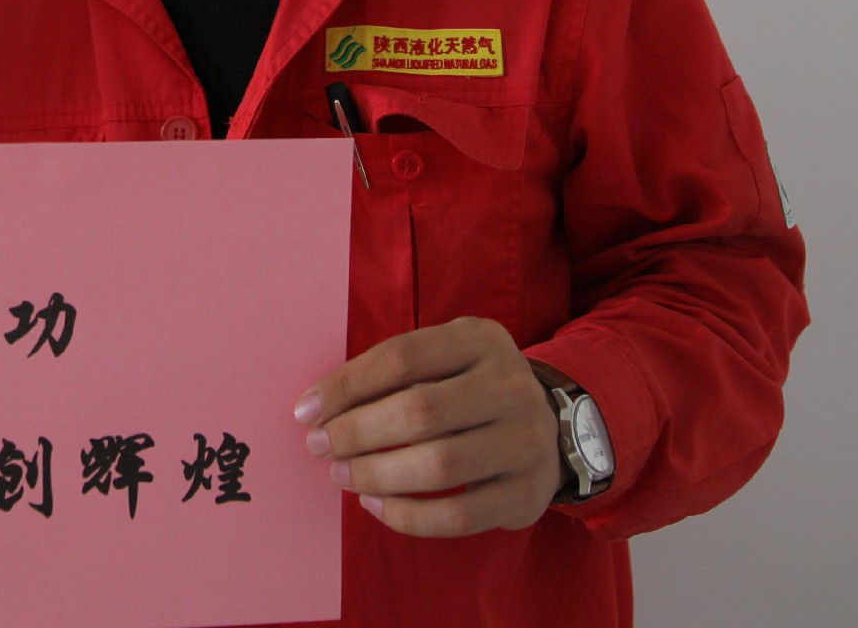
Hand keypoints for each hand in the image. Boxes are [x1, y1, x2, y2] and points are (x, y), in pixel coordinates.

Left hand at [293, 315, 560, 537]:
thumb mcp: (444, 357)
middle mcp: (510, 387)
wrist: (551, 427)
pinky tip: (375, 504)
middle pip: (420, 412)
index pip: (402, 358)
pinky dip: (407, 515)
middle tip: (320, 447)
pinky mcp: (527, 494)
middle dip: (356, 433)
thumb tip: (317, 407)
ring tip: (342, 475)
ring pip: (439, 466)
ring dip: (376, 475)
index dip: (347, 385)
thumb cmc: (470, 388)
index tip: (307, 410)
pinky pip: (458, 515)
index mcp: (481, 341)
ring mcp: (526, 443)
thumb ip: (392, 372)